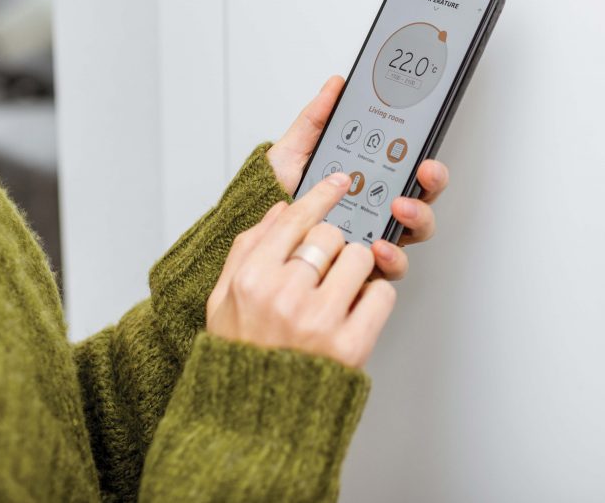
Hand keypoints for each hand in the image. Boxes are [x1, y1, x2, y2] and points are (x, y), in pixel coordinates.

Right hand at [206, 172, 393, 368]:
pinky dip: (374, 297)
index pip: (294, 219)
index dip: (321, 195)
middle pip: (331, 235)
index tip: (338, 183)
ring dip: (357, 268)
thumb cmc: (240, 356)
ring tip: (341, 288)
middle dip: (335, 244)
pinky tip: (354, 310)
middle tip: (328, 262)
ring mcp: (319, 321)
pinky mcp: (351, 346)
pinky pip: (381, 294)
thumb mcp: (223, 298)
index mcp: (251, 279)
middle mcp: (284, 295)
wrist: (254, 421)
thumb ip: (248, 248)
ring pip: (361, 259)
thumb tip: (281, 210)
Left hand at [266, 75, 448, 281]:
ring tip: (398, 209)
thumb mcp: (296, 149)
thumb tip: (336, 85)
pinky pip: (389, 268)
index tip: (425, 156)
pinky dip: (392, 259)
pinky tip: (378, 248)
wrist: (254, 224)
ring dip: (416, 219)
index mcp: (369, 177)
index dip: (426, 164)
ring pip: (413, 232)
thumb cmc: (277, 190)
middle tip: (421, 175)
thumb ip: (317, 118)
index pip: (410, 170)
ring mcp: (372, 234)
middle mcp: (377, 207)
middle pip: (421, 198)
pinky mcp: (361, 264)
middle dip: (430, 186)